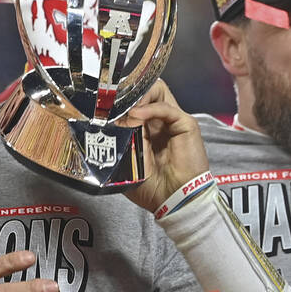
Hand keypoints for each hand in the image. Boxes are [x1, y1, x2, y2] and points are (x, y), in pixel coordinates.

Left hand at [121, 79, 210, 213]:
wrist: (174, 201)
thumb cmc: (152, 188)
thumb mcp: (127, 162)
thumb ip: (120, 140)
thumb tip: (111, 119)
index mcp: (148, 131)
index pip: (137, 102)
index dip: (122, 100)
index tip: (104, 104)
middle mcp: (161, 123)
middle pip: (147, 91)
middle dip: (129, 93)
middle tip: (114, 103)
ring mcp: (174, 122)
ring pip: (158, 90)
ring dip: (139, 96)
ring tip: (125, 108)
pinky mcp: (186, 124)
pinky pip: (166, 106)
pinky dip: (149, 107)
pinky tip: (136, 115)